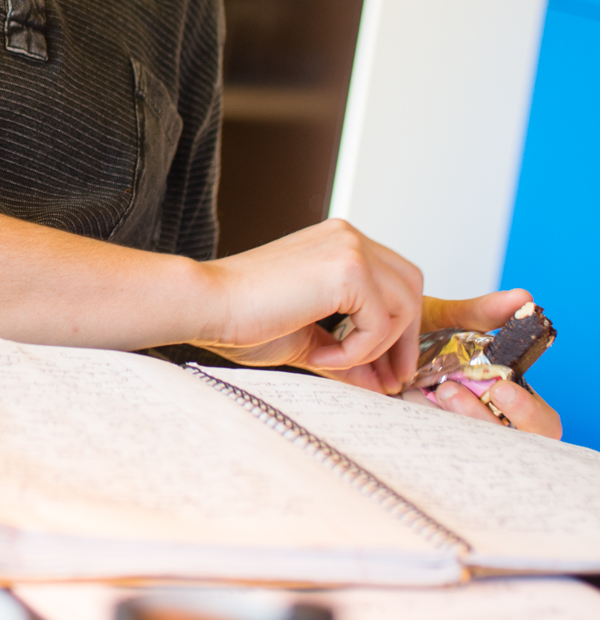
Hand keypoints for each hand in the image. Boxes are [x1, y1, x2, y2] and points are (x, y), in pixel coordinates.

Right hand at [195, 218, 422, 393]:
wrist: (209, 305)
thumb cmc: (241, 316)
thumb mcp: (308, 340)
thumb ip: (348, 355)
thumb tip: (378, 381)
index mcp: (337, 244)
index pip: (395, 280)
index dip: (401, 326)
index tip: (391, 366)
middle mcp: (348, 238)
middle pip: (412, 287)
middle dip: (406, 338)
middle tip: (390, 378)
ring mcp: (351, 248)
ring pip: (403, 306)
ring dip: (375, 348)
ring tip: (330, 362)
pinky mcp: (348, 269)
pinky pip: (379, 323)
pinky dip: (355, 351)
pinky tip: (317, 355)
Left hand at [413, 288, 562, 438]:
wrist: (368, 340)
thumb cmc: (414, 334)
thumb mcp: (448, 321)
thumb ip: (483, 314)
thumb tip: (524, 297)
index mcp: (509, 396)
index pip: (542, 423)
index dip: (528, 412)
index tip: (503, 388)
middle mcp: (488, 419)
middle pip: (510, 445)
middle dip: (486, 420)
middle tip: (454, 391)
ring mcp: (459, 433)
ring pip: (473, 448)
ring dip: (455, 420)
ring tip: (436, 390)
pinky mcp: (428, 438)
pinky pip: (436, 445)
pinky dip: (426, 423)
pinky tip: (410, 397)